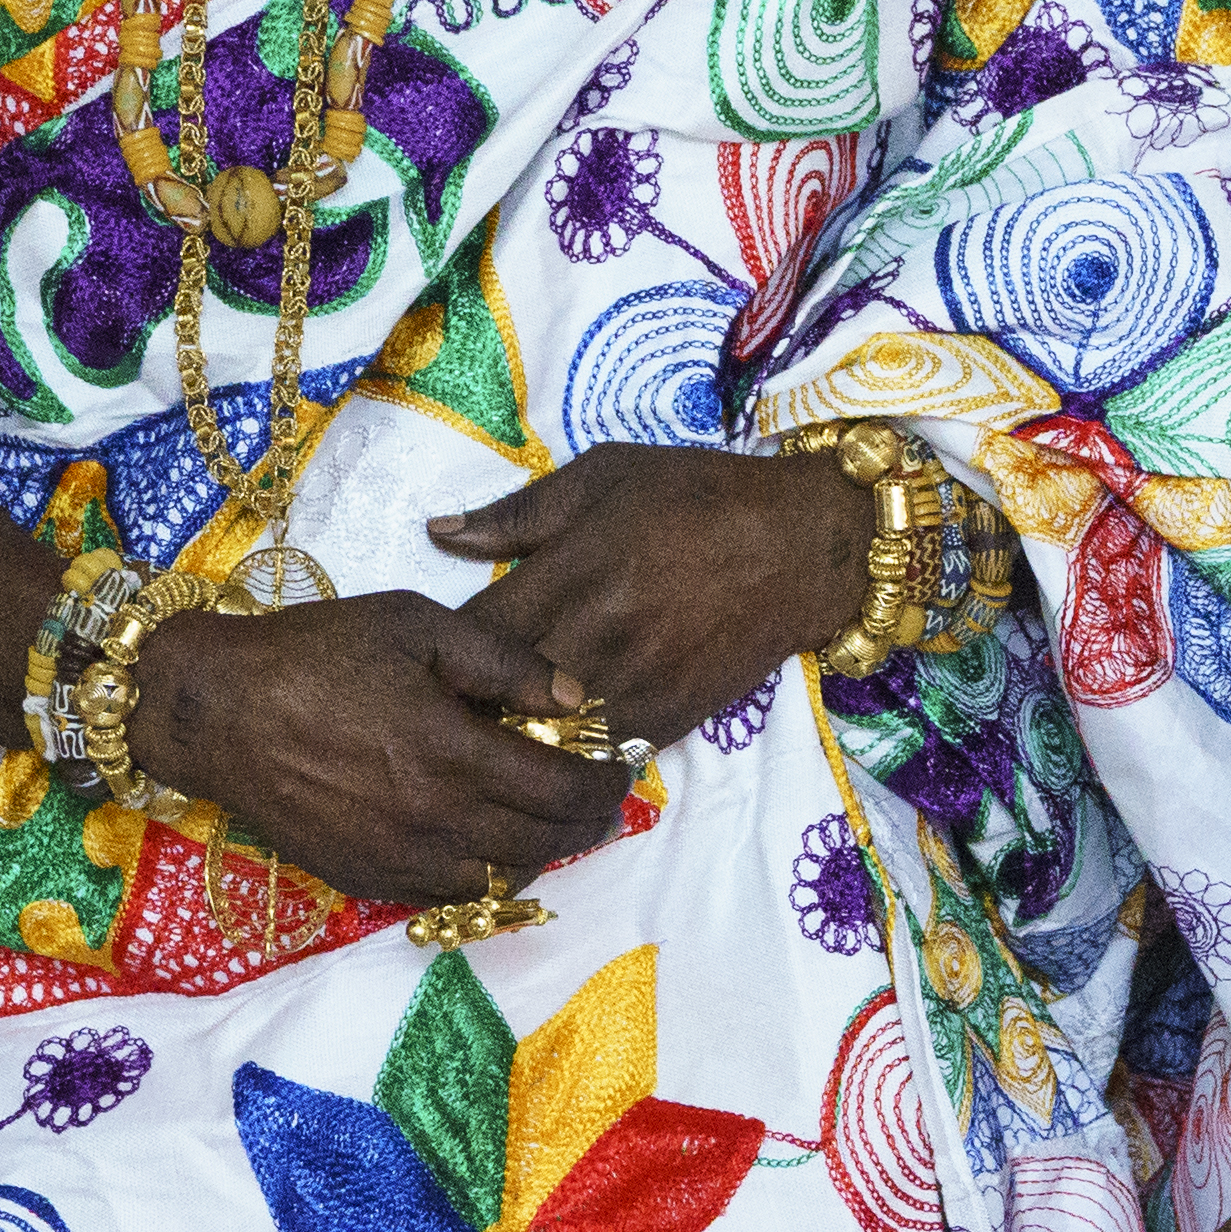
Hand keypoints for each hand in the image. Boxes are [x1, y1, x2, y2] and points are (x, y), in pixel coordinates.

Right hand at [130, 592, 631, 902]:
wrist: (217, 711)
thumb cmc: (317, 654)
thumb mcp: (417, 626)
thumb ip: (506, 663)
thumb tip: (577, 698)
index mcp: (453, 751)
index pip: (562, 792)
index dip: (603, 786)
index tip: (617, 769)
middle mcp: (434, 818)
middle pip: (543, 844)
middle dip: (585, 825)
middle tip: (598, 801)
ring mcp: (399, 857)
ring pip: (501, 880)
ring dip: (539, 855)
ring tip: (549, 822)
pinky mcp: (366, 878)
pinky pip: (448, 897)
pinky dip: (484, 878)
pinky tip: (488, 845)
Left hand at [433, 441, 877, 743]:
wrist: (801, 546)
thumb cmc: (699, 495)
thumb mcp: (606, 474)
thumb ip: (518, 512)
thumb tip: (437, 532)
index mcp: (573, 568)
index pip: (475, 632)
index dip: (441, 651)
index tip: (429, 654)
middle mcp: (597, 634)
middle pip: (499, 695)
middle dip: (465, 704)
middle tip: (441, 707)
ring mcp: (634, 684)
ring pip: (543, 738)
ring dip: (512, 739)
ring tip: (488, 736)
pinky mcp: (668, 719)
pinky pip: (597, 757)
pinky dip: (567, 758)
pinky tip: (551, 748)